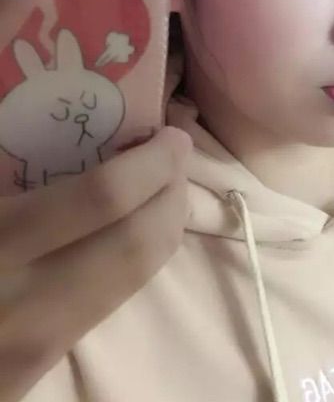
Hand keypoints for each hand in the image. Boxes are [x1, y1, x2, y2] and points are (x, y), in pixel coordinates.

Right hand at [0, 127, 191, 400]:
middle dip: (174, 191)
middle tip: (176, 155)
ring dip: (167, 223)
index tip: (168, 134)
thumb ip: (6, 158)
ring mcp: (35, 345)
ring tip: (166, 187)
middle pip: (140, 242)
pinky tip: (133, 229)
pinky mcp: (38, 370)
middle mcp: (23, 301)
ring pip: (138, 277)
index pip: (104, 198)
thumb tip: (37, 106)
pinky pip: (111, 303)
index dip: (151, 161)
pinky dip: (140, 257)